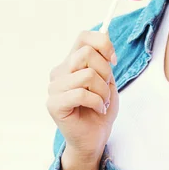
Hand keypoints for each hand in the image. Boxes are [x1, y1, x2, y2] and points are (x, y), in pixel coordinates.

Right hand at [46, 30, 119, 160]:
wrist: (95, 137)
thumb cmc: (101, 107)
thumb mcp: (108, 79)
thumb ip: (104, 58)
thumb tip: (105, 32)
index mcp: (72, 62)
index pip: (83, 36)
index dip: (103, 43)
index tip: (114, 60)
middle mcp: (60, 71)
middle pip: (87, 54)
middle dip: (106, 72)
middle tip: (106, 89)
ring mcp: (54, 88)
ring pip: (88, 74)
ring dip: (103, 91)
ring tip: (102, 102)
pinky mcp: (54, 104)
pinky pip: (81, 93)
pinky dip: (97, 102)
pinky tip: (97, 109)